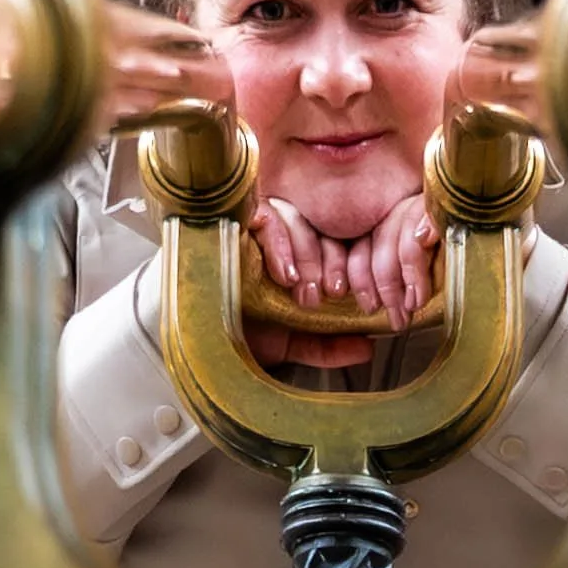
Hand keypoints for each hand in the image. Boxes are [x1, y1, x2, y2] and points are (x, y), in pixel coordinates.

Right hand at [245, 194, 443, 368]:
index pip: (336, 246)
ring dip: (307, 255)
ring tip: (307, 291)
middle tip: (331, 294)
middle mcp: (281, 244)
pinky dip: (279, 245)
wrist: (199, 343)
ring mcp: (257, 234)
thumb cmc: (241, 340)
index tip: (354, 296)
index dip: (351, 266)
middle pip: (319, 230)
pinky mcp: (235, 228)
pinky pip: (266, 219)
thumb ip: (327, 346)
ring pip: (297, 220)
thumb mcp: (292, 347)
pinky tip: (285, 275)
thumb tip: (367, 348)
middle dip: (330, 263)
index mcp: (299, 264)